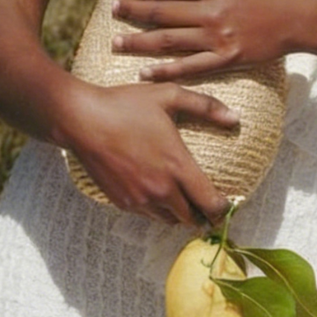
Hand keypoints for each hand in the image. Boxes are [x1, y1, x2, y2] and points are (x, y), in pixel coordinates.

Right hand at [61, 79, 236, 225]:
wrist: (81, 120)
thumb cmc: (125, 105)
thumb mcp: (169, 96)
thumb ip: (206, 106)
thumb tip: (235, 118)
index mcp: (177, 166)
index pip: (211, 203)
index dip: (222, 209)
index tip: (226, 205)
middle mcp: (161, 189)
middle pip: (192, 218)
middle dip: (202, 213)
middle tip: (206, 205)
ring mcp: (140, 199)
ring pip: (170, 220)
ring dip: (179, 213)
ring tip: (183, 200)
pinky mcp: (123, 203)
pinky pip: (148, 215)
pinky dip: (157, 209)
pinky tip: (156, 193)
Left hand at [111, 0, 303, 81]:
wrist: (302, 16)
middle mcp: (212, 12)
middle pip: (162, 12)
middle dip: (133, 10)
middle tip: (111, 9)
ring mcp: (218, 38)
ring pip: (169, 41)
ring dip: (139, 41)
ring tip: (116, 41)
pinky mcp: (227, 60)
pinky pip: (190, 67)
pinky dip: (166, 71)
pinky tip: (145, 73)